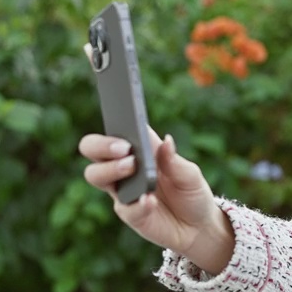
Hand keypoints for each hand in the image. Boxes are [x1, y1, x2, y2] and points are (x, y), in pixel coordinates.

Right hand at [78, 48, 233, 273]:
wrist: (200, 228)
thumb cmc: (194, 193)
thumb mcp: (191, 174)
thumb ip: (175, 160)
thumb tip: (163, 141)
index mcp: (141, 146)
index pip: (117, 119)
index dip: (106, 94)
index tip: (95, 63)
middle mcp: (125, 164)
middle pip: (91, 146)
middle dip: (101, 143)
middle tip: (125, 148)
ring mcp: (121, 189)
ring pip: (94, 174)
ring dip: (111, 170)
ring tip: (133, 168)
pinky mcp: (128, 213)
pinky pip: (123, 206)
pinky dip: (138, 203)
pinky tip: (151, 202)